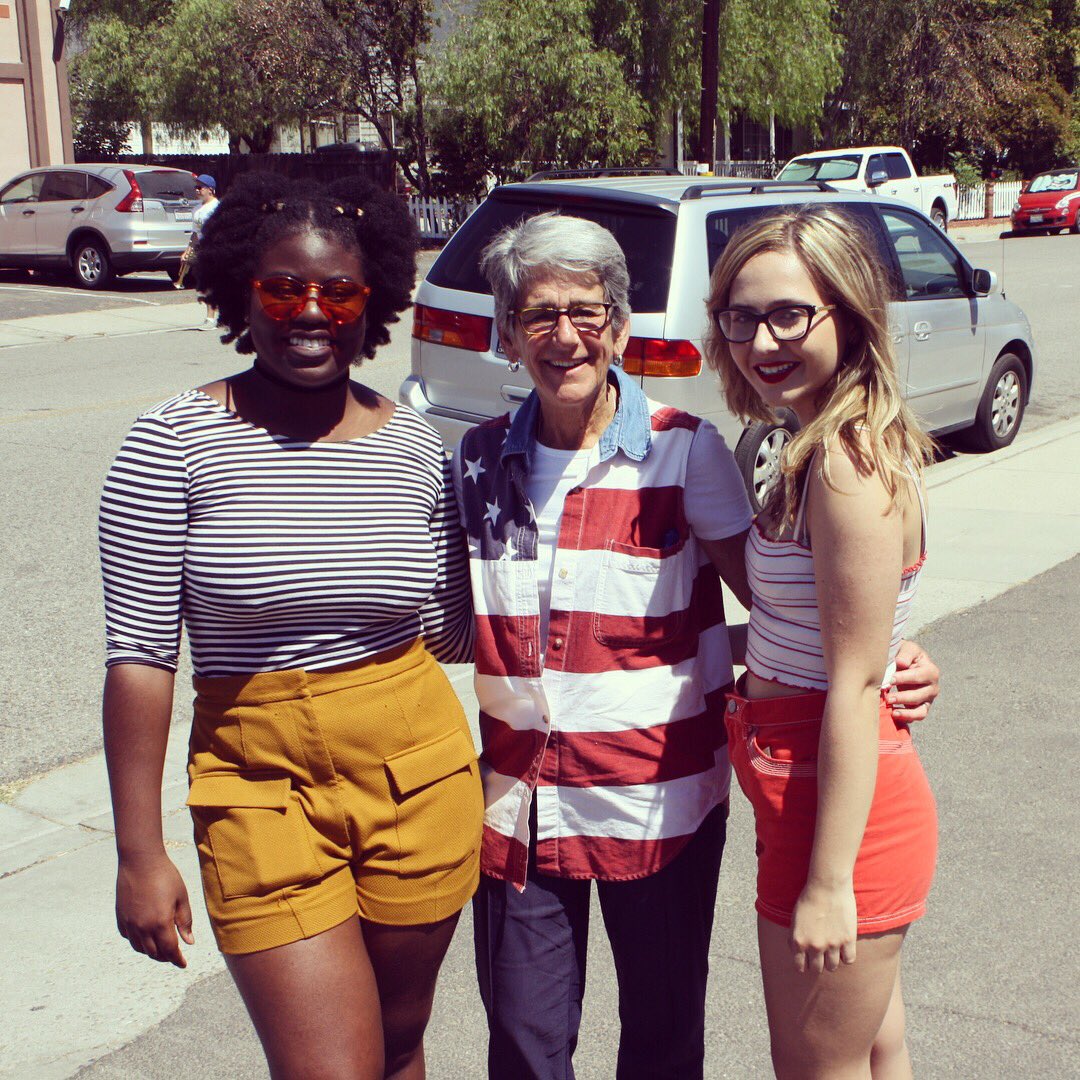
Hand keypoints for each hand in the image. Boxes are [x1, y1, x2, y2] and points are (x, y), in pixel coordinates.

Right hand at [116, 852, 193, 967]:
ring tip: (161, 947)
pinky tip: (145, 936)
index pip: (170, 950)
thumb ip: (185, 921)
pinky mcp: (121, 918)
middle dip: (165, 957)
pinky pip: (129, 937)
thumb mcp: (181, 897)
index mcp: (160, 923)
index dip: (177, 960)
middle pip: (154, 952)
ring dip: (151, 951)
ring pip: (140, 948)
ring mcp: (129, 924)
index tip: (183, 964)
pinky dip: (138, 942)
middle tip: (174, 955)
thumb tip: (188, 942)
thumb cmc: (165, 876)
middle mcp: (142, 927)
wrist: (140, 861)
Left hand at [789, 880, 857, 973]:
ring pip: (832, 967)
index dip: (803, 966)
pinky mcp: (848, 940)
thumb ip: (796, 937)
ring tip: (833, 953)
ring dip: (832, 962)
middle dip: (817, 964)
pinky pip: (849, 960)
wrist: (827, 885)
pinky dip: (847, 956)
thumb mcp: (795, 919)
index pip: (799, 966)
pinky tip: (845, 948)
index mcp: (798, 941)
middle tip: (820, 957)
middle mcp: (814, 946)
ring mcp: (832, 944)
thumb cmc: (809, 898)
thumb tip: (799, 953)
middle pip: (817, 969)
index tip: (807, 963)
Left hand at [887, 640, 939, 721]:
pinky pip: (917, 716)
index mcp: (931, 671)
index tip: (891, 679)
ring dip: (906, 712)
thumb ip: (906, 654)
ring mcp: (928, 699)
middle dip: (903, 697)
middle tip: (888, 697)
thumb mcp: (908, 649)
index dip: (905, 678)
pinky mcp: (921, 707)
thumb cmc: (906, 655)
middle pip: (920, 695)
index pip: (919, 676)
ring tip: (892, 711)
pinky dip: (907, 718)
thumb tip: (901, 663)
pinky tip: (894, 714)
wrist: (905, 662)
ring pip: (921, 710)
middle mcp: (933, 687)